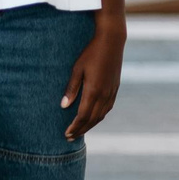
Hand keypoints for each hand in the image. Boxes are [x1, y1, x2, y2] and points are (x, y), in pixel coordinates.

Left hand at [60, 23, 123, 138]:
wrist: (112, 42)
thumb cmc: (91, 53)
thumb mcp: (77, 69)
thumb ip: (71, 88)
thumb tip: (64, 106)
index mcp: (94, 91)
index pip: (83, 116)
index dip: (75, 127)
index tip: (66, 134)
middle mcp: (104, 95)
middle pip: (92, 119)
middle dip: (81, 129)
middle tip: (70, 137)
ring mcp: (111, 93)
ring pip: (101, 116)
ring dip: (90, 125)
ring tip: (80, 130)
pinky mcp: (115, 89)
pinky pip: (107, 109)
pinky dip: (99, 117)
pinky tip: (93, 118)